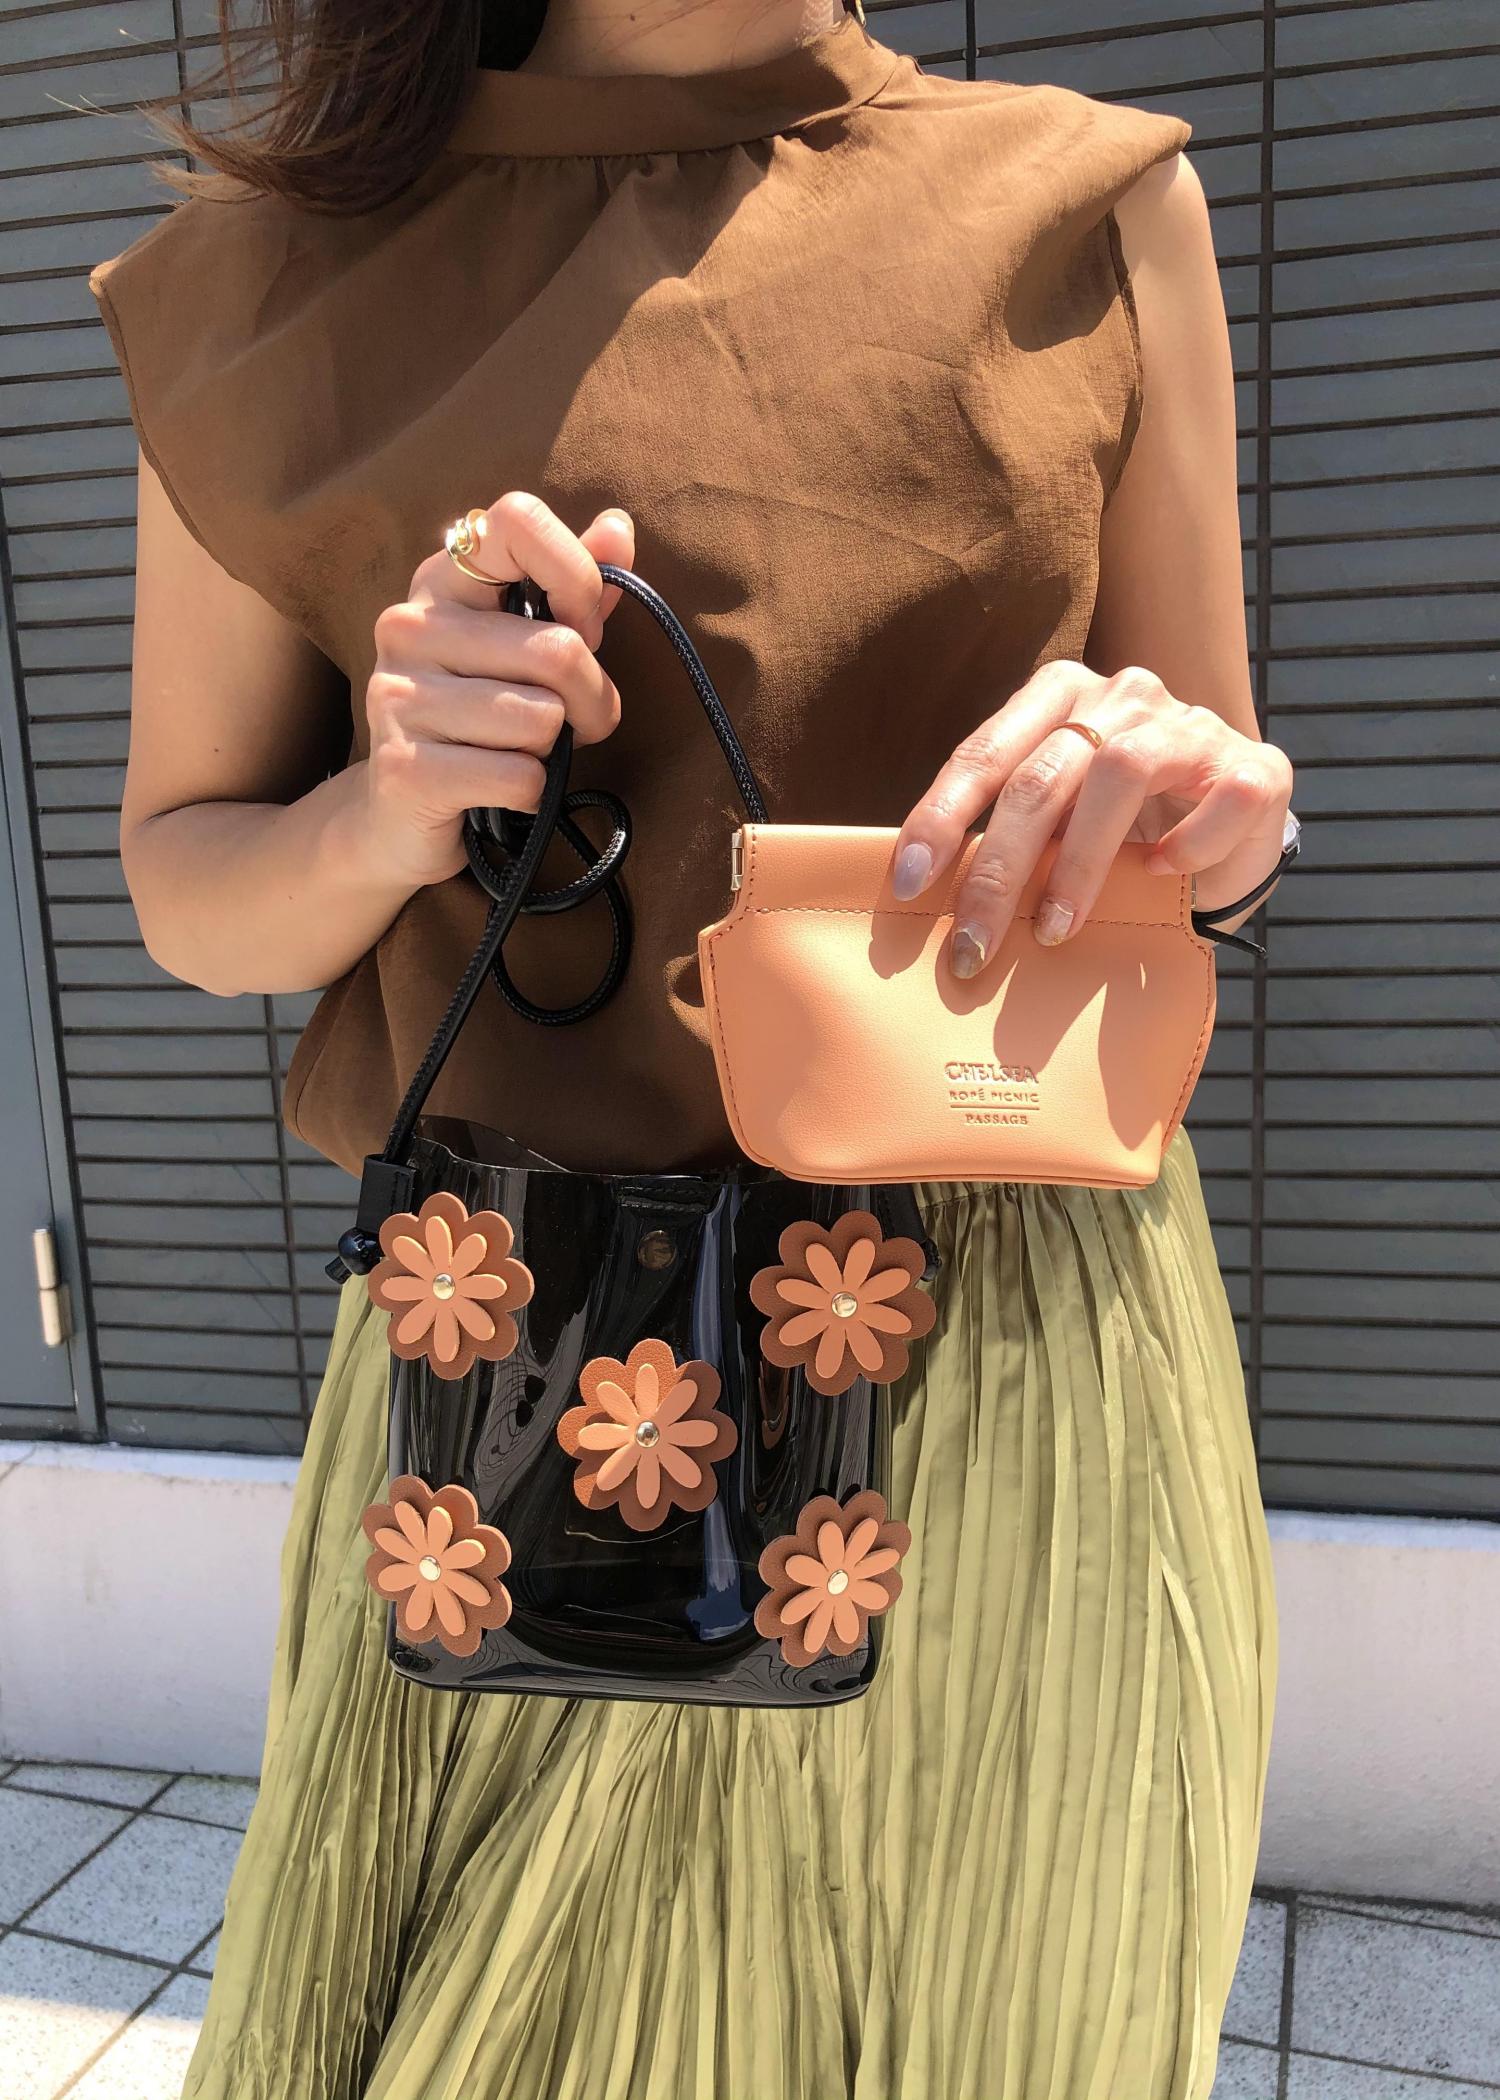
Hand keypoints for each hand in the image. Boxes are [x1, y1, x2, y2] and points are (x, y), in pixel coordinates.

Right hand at [357, 492, 634, 891]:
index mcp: (442, 581)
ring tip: (521, 754)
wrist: (396, 819)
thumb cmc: (481, 725)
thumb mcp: (527, 649)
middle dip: (591, 700)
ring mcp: (398, 696)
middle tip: (574, 724)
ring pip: (542, 719)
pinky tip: (498, 790)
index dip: (577, 576)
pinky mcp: (403, 769)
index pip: (517, 521)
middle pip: (557, 649)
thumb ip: (573, 588)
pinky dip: (530, 792)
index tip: (583, 626)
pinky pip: (519, 776)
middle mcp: (409, 626)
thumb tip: (618, 526)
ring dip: (554, 751)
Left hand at [890, 661, 1294, 975]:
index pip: (984, 753)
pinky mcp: (1256, 764)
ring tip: (1056, 929)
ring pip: (1118, 774)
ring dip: (1078, 863)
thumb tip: (931, 899)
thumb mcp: (1057, 823)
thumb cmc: (1125, 830)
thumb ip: (1008, 836)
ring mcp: (1190, 724)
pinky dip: (1185, 846)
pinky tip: (1160, 874)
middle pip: (1041, 776)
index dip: (941, 817)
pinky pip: (1217, 800)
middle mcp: (1122, 696)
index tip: (910, 882)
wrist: (1233, 829)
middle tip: (973, 944)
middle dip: (998, 869)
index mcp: (1058, 698)